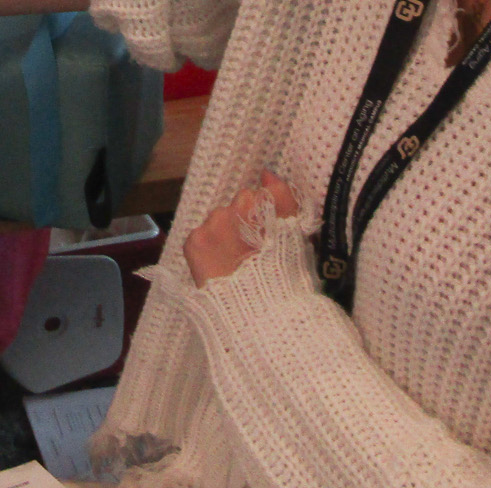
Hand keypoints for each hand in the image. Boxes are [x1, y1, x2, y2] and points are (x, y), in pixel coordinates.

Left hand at [184, 170, 298, 286]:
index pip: (264, 194)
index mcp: (265, 205)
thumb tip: (267, 172)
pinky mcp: (194, 242)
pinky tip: (218, 266)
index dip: (268, 215)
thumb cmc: (286, 280)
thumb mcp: (296, 238)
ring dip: (225, 232)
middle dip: (245, 220)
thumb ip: (284, 200)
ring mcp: (212, 225)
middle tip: (252, 250)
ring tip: (235, 260)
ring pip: (219, 218)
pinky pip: (200, 236)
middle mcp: (236, 208)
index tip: (270, 234)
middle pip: (240, 203)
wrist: (260, 318)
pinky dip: (207, 247)